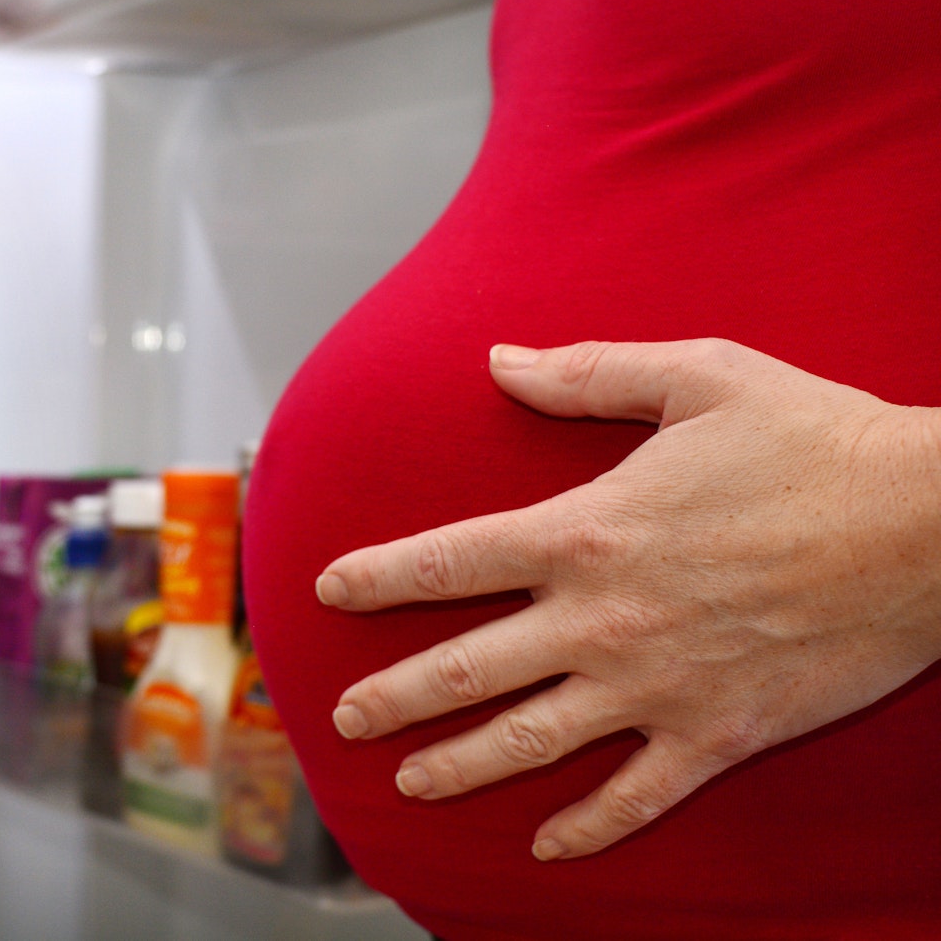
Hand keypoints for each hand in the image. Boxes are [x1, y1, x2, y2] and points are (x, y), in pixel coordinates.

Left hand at [317, 339, 940, 860]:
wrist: (931, 526)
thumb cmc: (815, 442)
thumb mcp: (698, 377)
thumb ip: (586, 374)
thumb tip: (500, 360)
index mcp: (586, 530)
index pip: (448, 560)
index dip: (377, 578)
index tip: (327, 592)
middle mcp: (602, 618)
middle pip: (466, 668)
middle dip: (393, 698)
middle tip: (341, 721)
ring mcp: (656, 685)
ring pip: (531, 741)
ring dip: (460, 767)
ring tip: (409, 784)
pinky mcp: (718, 733)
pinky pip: (636, 795)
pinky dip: (589, 826)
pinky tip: (547, 846)